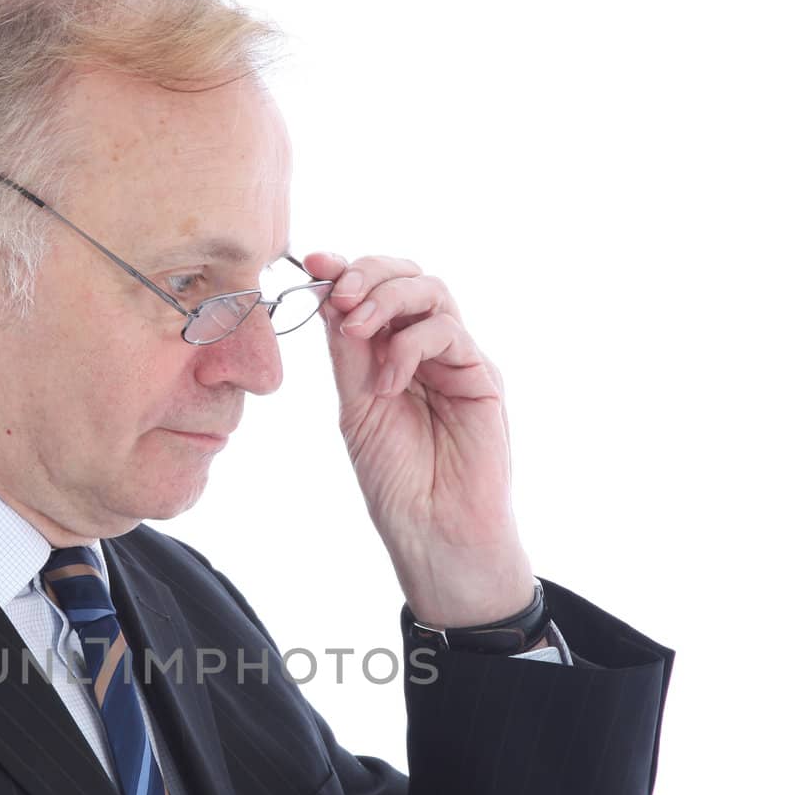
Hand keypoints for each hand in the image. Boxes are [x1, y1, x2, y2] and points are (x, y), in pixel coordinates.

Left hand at [303, 249, 532, 628]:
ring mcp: (457, 359)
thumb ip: (348, 354)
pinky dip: (410, 345)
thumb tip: (328, 294)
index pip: (374, 292)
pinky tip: (388, 382)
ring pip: (431, 290)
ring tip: (356, 330)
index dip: (345, 270)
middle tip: (338, 298)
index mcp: (392, 354)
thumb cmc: (396, 481)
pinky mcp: (482, 376)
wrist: (433, 531)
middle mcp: (428, 349)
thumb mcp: (356, 408)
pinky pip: (449, 331)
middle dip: (367, 275)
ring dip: (386, 300)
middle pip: (407, 275)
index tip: (312, 262)